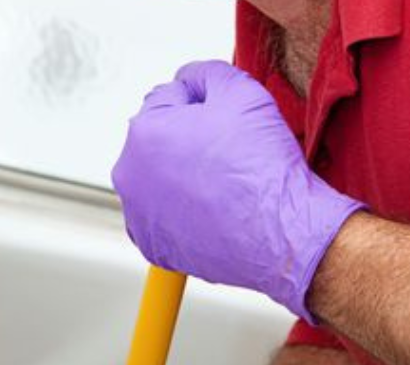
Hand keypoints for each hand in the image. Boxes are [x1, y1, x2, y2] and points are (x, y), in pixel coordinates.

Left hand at [112, 60, 364, 322]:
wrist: (279, 232)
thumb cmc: (262, 168)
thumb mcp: (241, 91)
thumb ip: (206, 72)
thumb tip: (189, 79)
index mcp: (143, 132)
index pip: (166, 99)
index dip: (201, 106)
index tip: (224, 124)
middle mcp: (130, 176)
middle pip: (158, 142)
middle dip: (185, 142)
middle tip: (225, 156)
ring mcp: (137, 216)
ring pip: (158, 182)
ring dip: (181, 178)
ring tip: (220, 185)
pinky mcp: (152, 247)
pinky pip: (162, 219)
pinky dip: (181, 214)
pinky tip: (211, 211)